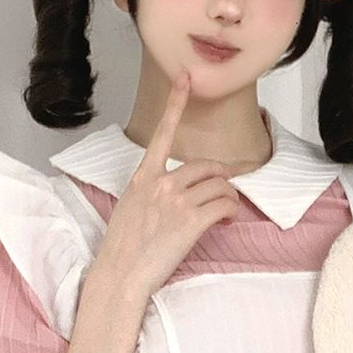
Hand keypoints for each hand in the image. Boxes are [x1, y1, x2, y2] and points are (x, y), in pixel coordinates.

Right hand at [87, 70, 241, 301]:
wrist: (120, 274)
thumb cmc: (123, 249)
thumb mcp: (130, 209)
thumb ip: (152, 193)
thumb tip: (174, 195)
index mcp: (143, 177)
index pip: (163, 133)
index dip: (176, 102)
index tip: (184, 78)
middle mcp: (161, 184)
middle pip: (207, 166)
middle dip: (222, 176)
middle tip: (225, 191)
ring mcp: (176, 201)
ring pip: (220, 186)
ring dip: (229, 198)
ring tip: (224, 214)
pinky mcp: (191, 221)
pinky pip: (225, 206)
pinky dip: (232, 212)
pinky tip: (226, 222)